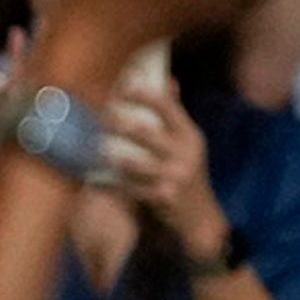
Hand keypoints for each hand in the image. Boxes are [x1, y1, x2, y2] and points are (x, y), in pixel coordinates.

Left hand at [105, 74, 226, 260]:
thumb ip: (176, 115)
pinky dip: (113, 184)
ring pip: (137, 163)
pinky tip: (98, 180)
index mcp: (191, 136)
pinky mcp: (163, 197)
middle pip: (148, 133)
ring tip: (99, 149)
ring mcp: (175, 176)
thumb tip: (168, 80)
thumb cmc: (190, 174)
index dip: (146, 95)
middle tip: (103, 116)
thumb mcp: (190, 144)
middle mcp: (186, 154)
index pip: (169, 109)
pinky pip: (131, 188)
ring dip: (115, 156)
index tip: (125, 84)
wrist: (201, 219)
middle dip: (122, 124)